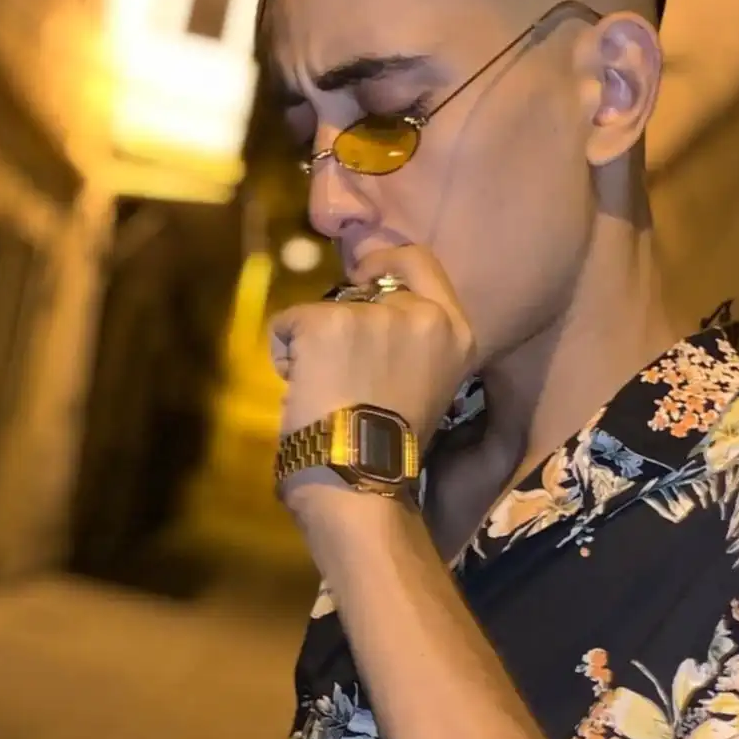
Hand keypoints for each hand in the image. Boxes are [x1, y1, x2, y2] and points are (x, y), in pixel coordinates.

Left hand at [269, 245, 474, 492]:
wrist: (358, 477)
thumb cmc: (391, 447)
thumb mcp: (427, 382)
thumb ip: (411, 342)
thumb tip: (367, 320)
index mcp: (455, 331)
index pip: (421, 261)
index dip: (387, 262)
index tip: (364, 276)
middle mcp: (421, 314)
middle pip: (368, 287)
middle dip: (345, 317)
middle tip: (335, 360)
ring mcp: (372, 315)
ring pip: (324, 308)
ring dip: (314, 343)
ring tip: (320, 389)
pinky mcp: (325, 322)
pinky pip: (287, 323)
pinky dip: (284, 353)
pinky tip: (298, 389)